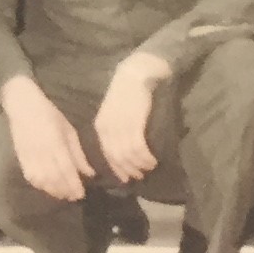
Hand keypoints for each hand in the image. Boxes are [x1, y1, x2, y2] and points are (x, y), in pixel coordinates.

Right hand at [1, 77, 93, 202]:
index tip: (81, 194)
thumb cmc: (49, 114)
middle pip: (54, 177)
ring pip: (42, 180)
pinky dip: (40, 185)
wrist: (22, 106)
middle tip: (74, 197)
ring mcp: (29, 155)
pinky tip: (48, 188)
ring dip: (53, 190)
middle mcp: (42, 151)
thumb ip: (78, 153)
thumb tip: (89, 173)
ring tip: (63, 195)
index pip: (66, 169)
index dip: (74, 184)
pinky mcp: (21, 158)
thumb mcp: (68, 130)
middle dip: (65, 190)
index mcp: (56, 142)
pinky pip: (30, 176)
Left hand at [92, 55, 168, 185]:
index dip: (117, 168)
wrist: (135, 75)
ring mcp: (121, 127)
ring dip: (139, 165)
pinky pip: (138, 148)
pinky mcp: (134, 123)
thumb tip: (121, 152)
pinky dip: (145, 158)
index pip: (106, 154)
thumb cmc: (125, 93)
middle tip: (140, 176)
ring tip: (149, 167)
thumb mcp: (113, 112)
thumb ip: (115, 130)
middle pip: (117, 157)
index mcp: (101, 126)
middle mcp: (108, 129)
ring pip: (128, 155)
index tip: (126, 178)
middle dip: (128, 170)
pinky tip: (152, 160)